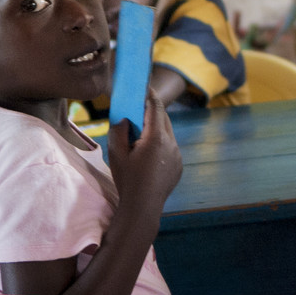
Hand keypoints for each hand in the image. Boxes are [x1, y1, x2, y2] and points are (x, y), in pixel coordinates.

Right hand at [107, 90, 182, 208]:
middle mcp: (171, 144)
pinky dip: (161, 144)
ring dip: (156, 128)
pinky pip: (170, 147)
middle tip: (139, 107)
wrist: (143, 208)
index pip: (156, 108)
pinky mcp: (179, 165)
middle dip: (152, 111)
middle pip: (163, 119)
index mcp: (156, 138)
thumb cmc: (127, 180)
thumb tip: (124, 117)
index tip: (144, 86)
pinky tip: (148, 152)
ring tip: (141, 132)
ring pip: (168, 133)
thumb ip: (119, 130)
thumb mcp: (116, 154)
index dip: (150, 95)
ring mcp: (178, 155)